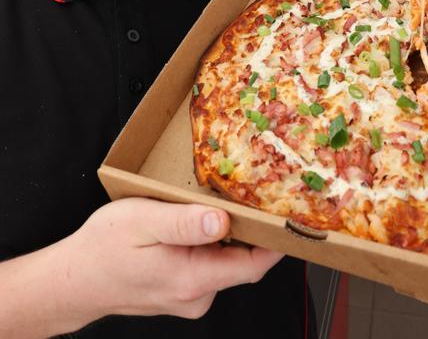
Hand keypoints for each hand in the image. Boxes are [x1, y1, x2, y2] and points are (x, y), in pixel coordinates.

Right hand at [61, 198, 282, 323]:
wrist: (73, 280)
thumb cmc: (102, 248)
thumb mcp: (142, 221)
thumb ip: (183, 222)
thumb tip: (223, 222)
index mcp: (192, 278)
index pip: (253, 265)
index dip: (276, 240)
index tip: (293, 215)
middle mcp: (196, 295)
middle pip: (242, 260)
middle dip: (249, 228)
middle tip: (253, 190)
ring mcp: (189, 297)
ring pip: (224, 260)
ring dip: (225, 234)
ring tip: (214, 201)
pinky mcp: (182, 292)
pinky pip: (208, 264)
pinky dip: (208, 243)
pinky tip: (193, 221)